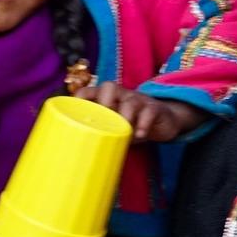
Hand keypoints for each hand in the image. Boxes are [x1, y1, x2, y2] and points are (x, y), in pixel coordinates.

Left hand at [79, 81, 204, 141]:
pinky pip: (149, 112)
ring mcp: (138, 100)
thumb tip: (80, 149)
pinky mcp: (154, 109)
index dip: (80, 97)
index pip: (89, 90)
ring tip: (124, 131)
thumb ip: (100, 131)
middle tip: (102, 121)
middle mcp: (121, 95)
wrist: (163, 121)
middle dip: (104, 102)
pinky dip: (143, 123)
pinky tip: (140, 135)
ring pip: (130, 99)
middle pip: (109, 87)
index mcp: (106, 98)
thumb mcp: (113, 126)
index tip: (73, 112)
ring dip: (125, 115)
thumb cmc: (130, 124)